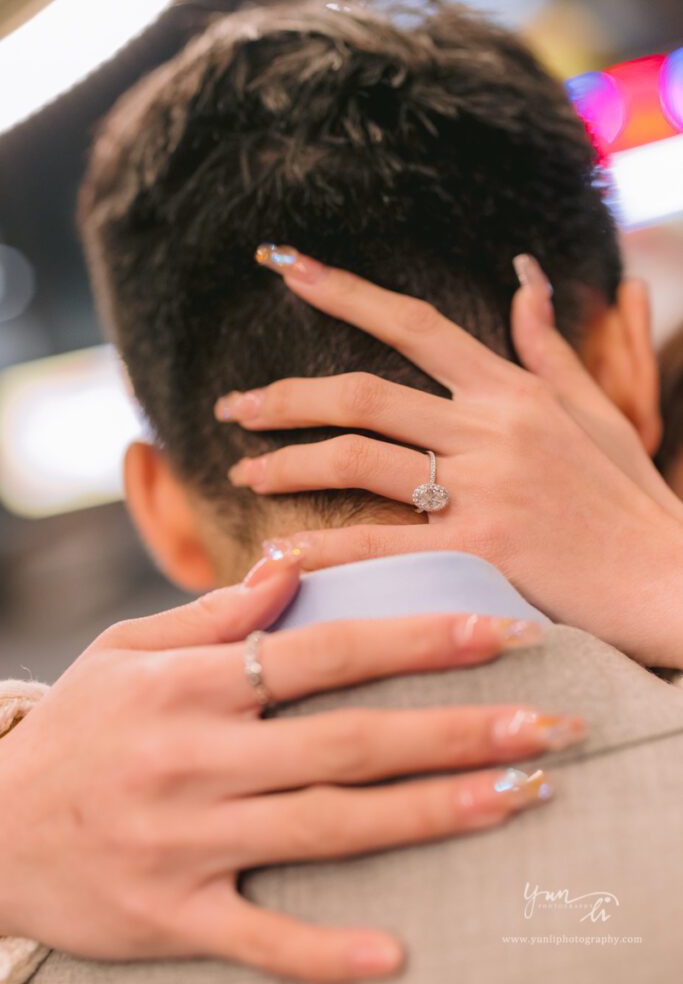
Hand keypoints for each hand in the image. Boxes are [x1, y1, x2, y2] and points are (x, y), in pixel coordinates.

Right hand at [0, 555, 571, 982]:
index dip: (417, 640)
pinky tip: (398, 954)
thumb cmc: (74, 728)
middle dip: (456, 730)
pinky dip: (327, 953)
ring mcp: (187, 844)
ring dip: (428, 815)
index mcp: (190, 685)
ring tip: (515, 799)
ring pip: (327, 829)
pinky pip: (261, 940)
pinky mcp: (174, 916)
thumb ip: (212, 614)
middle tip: (544, 722)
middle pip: (349, 743)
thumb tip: (290, 568)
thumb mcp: (125, 650)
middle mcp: (196, 760)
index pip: (325, 654)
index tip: (497, 629)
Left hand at [216, 248, 682, 666]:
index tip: (283, 266)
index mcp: (511, 390)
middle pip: (363, 392)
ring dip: (288, 463)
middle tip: (231, 407)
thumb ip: (548, 345)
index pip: (413, 323)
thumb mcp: (596, 409)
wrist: (670, 579)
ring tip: (242, 472)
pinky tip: (275, 550)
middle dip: (286, 396)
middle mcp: (490, 428)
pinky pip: (382, 544)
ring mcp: (484, 488)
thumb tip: (524, 274)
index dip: (342, 290)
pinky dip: (322, 547)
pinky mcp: (482, 550)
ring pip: (359, 457)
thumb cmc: (629, 498)